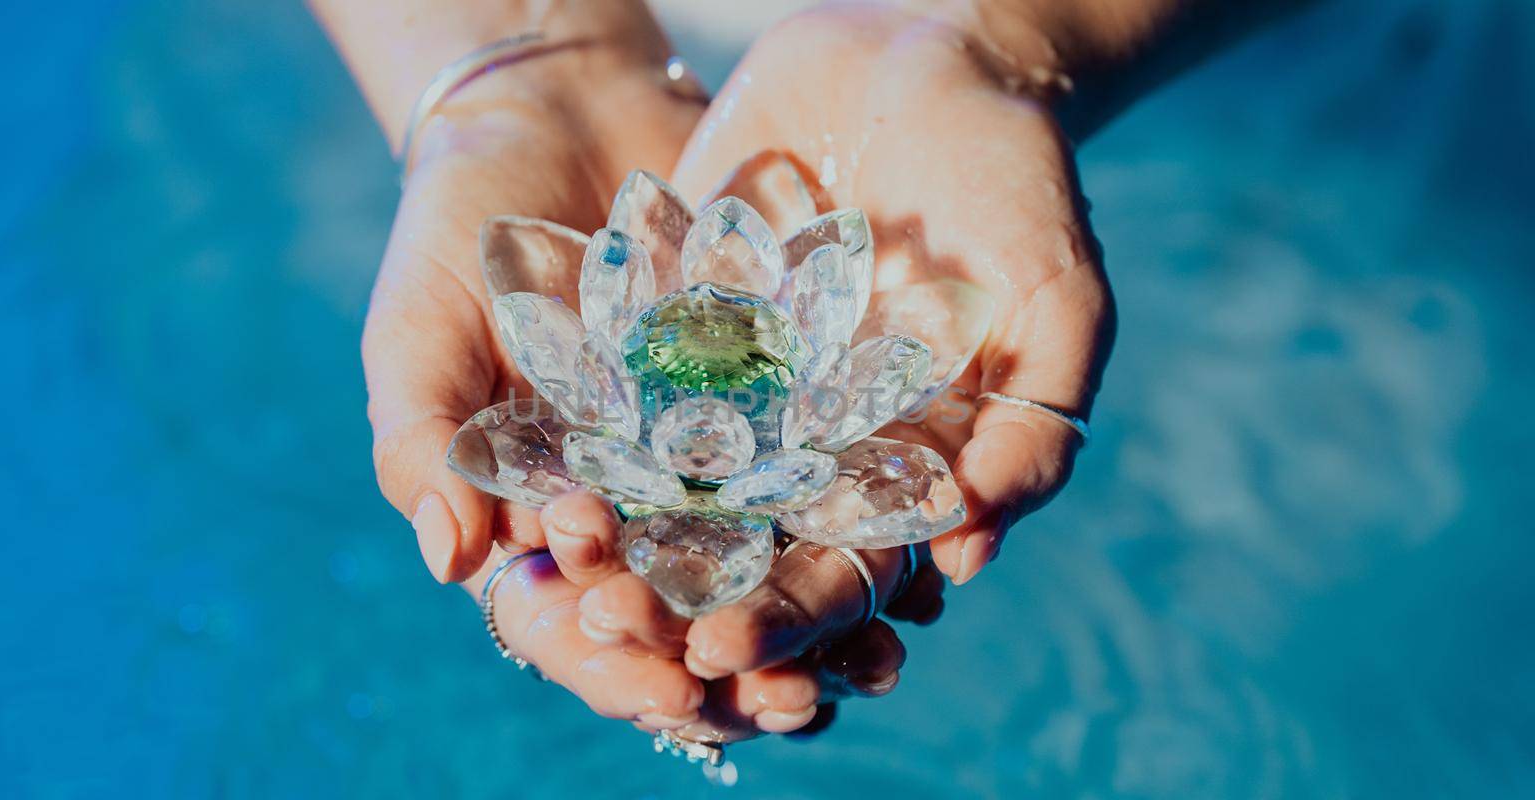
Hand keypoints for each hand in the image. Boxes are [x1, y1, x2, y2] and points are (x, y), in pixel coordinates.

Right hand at [356, 8, 912, 741]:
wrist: (552, 117)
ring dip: (818, 619)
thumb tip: (450, 560)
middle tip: (798, 699)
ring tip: (876, 659)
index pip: (568, 619)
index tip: (665, 683)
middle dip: (735, 660)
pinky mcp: (771, 401)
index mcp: (534, 515)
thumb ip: (425, 443)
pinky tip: (916, 558)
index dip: (612, 660)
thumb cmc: (458, 234)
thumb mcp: (422, 333)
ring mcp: (701, 459)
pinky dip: (863, 520)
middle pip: (679, 613)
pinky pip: (821, 475)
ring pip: (763, 563)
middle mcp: (627, 504)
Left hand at [551, 3, 1114, 684]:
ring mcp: (735, 372)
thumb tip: (973, 548)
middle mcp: (807, 432)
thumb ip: (1033, 426)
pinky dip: (573, 403)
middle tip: (612, 628)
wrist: (929, 51)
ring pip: (663, 465)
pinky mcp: (674, 305)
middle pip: (736, 535)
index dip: (786, 613)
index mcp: (894, 458)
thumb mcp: (1057, 303)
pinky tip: (513, 443)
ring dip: (612, 517)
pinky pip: (618, 361)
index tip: (725, 652)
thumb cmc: (1018, 183)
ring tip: (557, 554)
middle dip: (675, 586)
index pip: (839, 564)